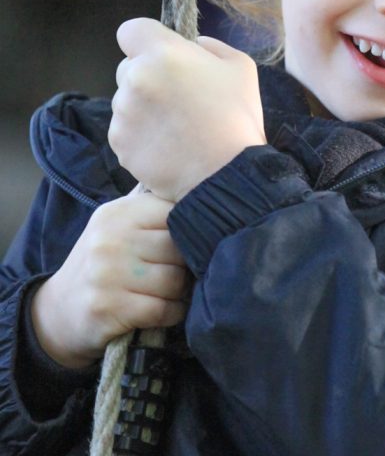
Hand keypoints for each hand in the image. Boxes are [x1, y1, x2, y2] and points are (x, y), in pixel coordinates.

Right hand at [30, 188, 188, 368]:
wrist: (58, 311)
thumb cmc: (105, 264)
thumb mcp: (120, 226)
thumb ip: (155, 210)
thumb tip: (206, 190)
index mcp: (119, 212)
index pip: (176, 212)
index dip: (191, 231)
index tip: (192, 242)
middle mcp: (110, 239)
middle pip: (178, 248)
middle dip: (186, 264)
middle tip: (181, 273)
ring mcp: (107, 274)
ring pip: (175, 280)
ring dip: (180, 292)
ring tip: (170, 292)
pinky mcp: (108, 308)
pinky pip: (164, 309)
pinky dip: (173, 313)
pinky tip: (164, 311)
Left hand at [109, 17, 265, 200]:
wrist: (227, 173)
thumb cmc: (238, 117)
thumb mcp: (241, 67)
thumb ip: (212, 46)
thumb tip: (194, 45)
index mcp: (163, 54)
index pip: (130, 30)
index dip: (146, 41)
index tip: (162, 56)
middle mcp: (135, 79)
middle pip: (127, 67)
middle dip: (148, 76)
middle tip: (178, 98)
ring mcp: (123, 114)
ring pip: (126, 101)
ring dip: (144, 108)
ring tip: (176, 127)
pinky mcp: (119, 144)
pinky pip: (125, 130)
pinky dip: (141, 136)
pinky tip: (168, 145)